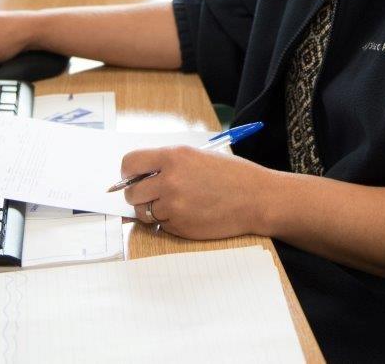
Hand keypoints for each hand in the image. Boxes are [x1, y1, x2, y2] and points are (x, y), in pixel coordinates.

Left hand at [122, 146, 274, 240]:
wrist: (255, 198)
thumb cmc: (230, 174)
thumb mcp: (197, 156)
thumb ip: (168, 163)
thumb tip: (140, 174)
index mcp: (173, 157)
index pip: (130, 163)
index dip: (128, 172)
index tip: (131, 177)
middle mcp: (169, 181)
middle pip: (131, 192)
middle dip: (137, 195)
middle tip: (151, 194)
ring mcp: (173, 206)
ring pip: (143, 212)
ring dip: (152, 210)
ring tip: (174, 203)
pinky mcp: (180, 227)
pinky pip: (161, 225)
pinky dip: (168, 221)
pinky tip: (188, 213)